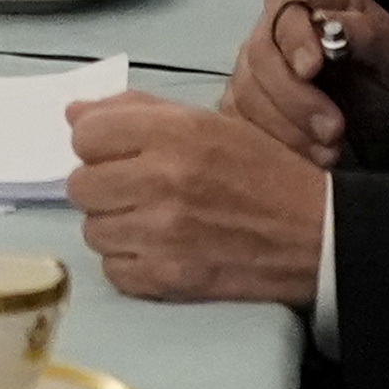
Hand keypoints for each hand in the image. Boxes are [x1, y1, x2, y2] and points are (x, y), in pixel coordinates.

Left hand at [65, 88, 334, 309]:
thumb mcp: (206, 123)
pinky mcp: (167, 277)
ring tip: (152, 221)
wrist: (316, 234)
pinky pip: (112, 269)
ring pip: (92, 229)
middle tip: (137, 190)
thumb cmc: (260, 170)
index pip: (84, 135)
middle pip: (79, 185)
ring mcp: (161, 232)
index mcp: (171, 132)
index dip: (98, 145)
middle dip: (104, 187)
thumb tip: (72, 114)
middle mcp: (160, 179)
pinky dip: (130, 263)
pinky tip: (160, 250)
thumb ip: (136, 111)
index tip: (120, 154)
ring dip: (116, 226)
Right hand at [219, 0, 388, 167]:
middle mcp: (278, 26)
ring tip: (330, 150)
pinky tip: (308, 156)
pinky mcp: (248, 103)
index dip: (294, 37)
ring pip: (247, 91)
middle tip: (333, 129)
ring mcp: (258, 65)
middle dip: (294, 96)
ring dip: (287, 127)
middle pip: (260, 52)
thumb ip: (367, 35)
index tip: (312, 70)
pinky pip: (241, 122)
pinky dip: (274, 144)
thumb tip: (329, 25)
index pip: (288, 4)